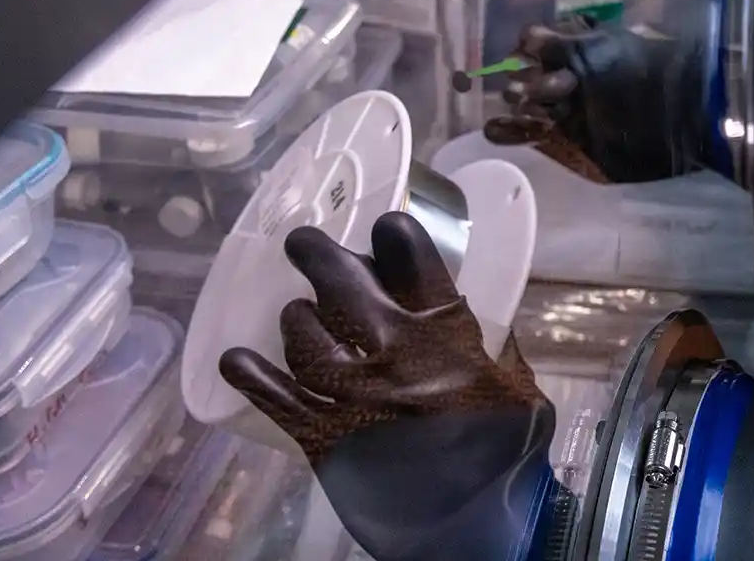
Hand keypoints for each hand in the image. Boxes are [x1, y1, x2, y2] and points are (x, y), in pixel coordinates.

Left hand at [219, 213, 562, 560]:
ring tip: (297, 314)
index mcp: (448, 336)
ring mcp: (353, 396)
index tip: (383, 226)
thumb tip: (470, 317)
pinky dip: (252, 374)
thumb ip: (490, 343)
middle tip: (303, 243)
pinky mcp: (324, 438)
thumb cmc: (508, 453)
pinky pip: (275, 396)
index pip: (412, 258)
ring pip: (303, 335)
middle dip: (318, 255)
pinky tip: (237, 358)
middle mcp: (394, 355)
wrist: (482, 526)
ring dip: (297, 318)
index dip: (393, 232)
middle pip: (342, 283)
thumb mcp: (517, 383)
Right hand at [486, 17, 711, 182]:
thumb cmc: (644, 74)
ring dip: (512, 109)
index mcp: (580, 53)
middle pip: (531, 78)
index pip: (538, 47)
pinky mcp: (573, 143)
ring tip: (513, 108)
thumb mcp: (603, 53)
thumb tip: (524, 40)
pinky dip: (512, 133)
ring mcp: (571, 113)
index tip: (524, 53)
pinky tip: (494, 130)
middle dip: (525, 82)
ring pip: (528, 108)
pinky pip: (535, 137)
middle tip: (528, 90)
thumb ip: (562, 46)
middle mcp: (572, 81)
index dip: (529, 50)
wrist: (684, 117)